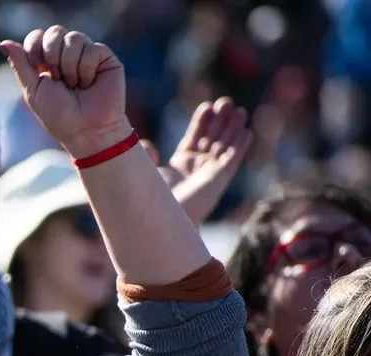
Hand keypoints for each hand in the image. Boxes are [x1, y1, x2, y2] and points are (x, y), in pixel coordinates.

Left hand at [0, 26, 131, 156]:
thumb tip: (2, 42)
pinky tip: (89, 83)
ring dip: (69, 66)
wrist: (86, 130)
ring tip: (75, 86)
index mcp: (47, 61)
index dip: (34, 47)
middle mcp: (67, 54)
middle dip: (52, 56)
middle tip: (57, 80)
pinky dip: (86, 69)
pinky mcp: (105, 57)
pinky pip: (92, 48)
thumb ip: (19, 64)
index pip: (37, 36)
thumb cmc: (58, 116)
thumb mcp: (32, 90)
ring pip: (73, 38)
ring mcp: (87, 54)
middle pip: (54, 32)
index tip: (36, 68)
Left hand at [148, 98, 252, 225]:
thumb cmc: (150, 199)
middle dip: (219, 120)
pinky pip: (232, 159)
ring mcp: (209, 173)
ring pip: (225, 146)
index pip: (195, 137)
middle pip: (212, 138)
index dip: (201, 122)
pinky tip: (247, 132)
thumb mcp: (147, 171)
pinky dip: (240, 146)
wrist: (161, 217)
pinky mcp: (219, 180)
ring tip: (238, 110)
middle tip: (225, 101)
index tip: (206, 106)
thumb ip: (147, 155)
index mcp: (181, 164)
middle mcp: (197, 167)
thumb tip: (146, 143)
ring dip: (233, 128)